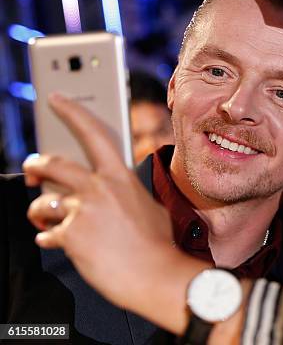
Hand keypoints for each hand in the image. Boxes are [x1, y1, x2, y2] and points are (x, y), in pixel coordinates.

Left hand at [24, 93, 205, 332]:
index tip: (56, 99)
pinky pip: (47, 233)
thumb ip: (124, 194)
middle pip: (53, 164)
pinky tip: (58, 242)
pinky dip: (50, 238)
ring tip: (45, 218)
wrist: (155, 274)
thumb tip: (112, 196)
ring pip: (43, 201)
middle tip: (34, 170)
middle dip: (36, 165)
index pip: (93, 134)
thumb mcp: (148, 206)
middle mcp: (98, 188)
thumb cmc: (158, 243)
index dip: (72, 112)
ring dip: (40, 210)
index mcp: (119, 176)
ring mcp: (82, 211)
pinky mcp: (70, 235)